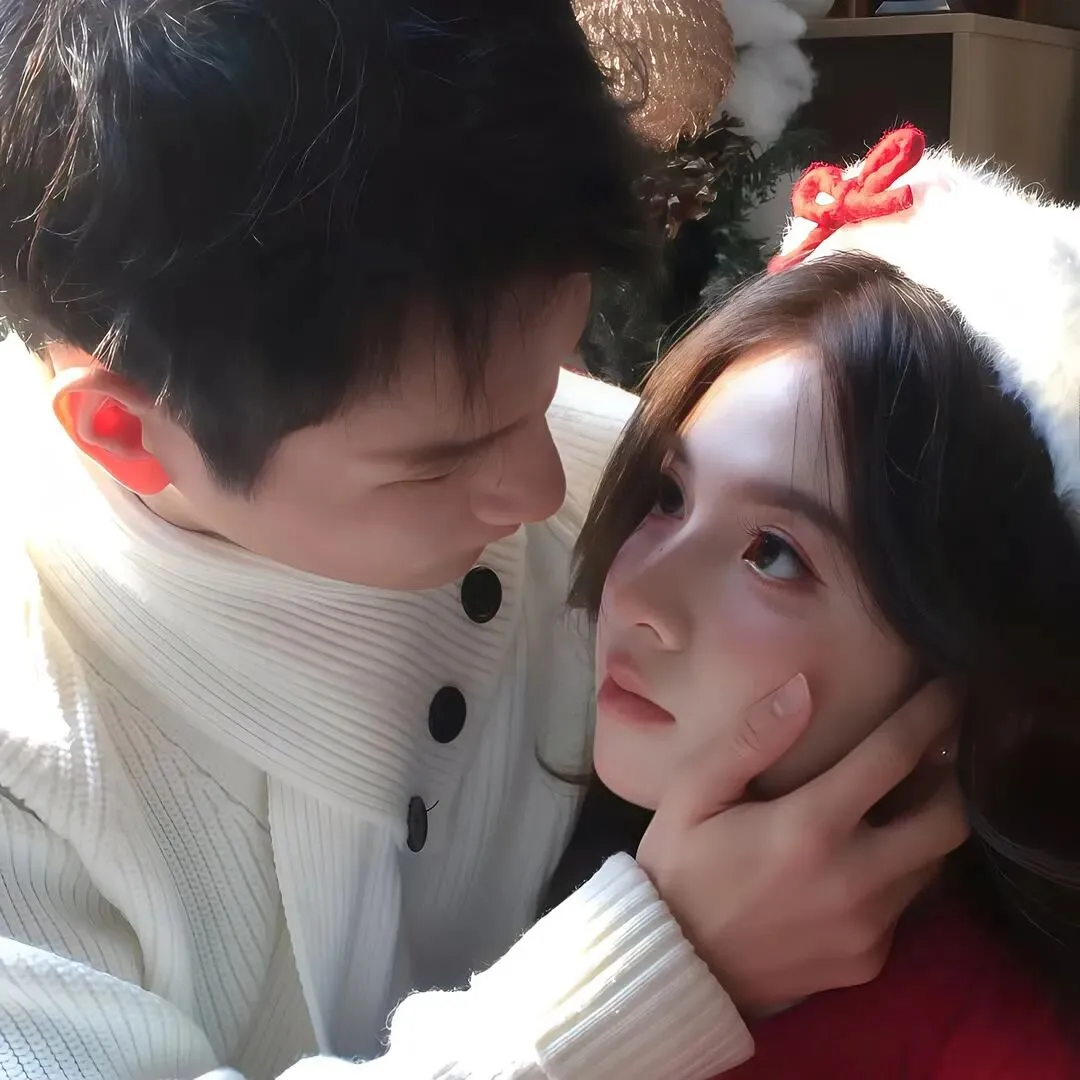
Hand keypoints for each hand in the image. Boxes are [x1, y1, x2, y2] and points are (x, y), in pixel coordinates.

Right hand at [636, 676, 968, 1010]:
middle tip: (936, 749)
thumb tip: (803, 688)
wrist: (672, 970)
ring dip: (926, 825)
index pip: (895, 757)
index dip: (930, 715)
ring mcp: (868, 927)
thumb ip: (751, 739)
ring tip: (902, 797)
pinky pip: (905, 905)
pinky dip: (899, 872)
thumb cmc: (678, 867)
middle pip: (948, 818)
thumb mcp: (692, 793)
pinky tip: (864, 856)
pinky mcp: (868, 961)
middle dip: (951, 777)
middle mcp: (854, 879)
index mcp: (810, 827)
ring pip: (933, 863)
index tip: (947, 688)